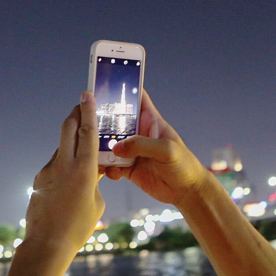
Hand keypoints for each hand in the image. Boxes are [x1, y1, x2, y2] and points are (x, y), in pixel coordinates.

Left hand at [24, 91, 105, 258]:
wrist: (47, 244)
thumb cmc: (78, 227)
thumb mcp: (97, 203)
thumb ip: (96, 181)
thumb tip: (92, 171)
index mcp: (84, 170)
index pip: (87, 132)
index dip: (88, 111)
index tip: (87, 94)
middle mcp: (64, 165)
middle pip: (68, 128)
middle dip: (75, 113)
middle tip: (82, 104)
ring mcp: (48, 171)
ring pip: (61, 146)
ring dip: (71, 141)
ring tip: (82, 145)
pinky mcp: (39, 179)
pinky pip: (55, 164)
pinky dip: (64, 162)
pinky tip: (70, 176)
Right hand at [104, 90, 209, 205]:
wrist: (186, 191)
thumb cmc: (184, 164)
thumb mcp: (166, 149)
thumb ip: (142, 145)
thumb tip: (117, 147)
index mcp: (150, 120)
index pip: (136, 98)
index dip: (123, 89)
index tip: (105, 85)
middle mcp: (139, 133)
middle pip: (115, 120)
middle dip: (102, 121)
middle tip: (89, 124)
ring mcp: (132, 150)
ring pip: (109, 143)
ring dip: (101, 147)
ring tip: (96, 152)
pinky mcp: (127, 167)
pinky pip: (111, 164)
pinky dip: (107, 167)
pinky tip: (111, 172)